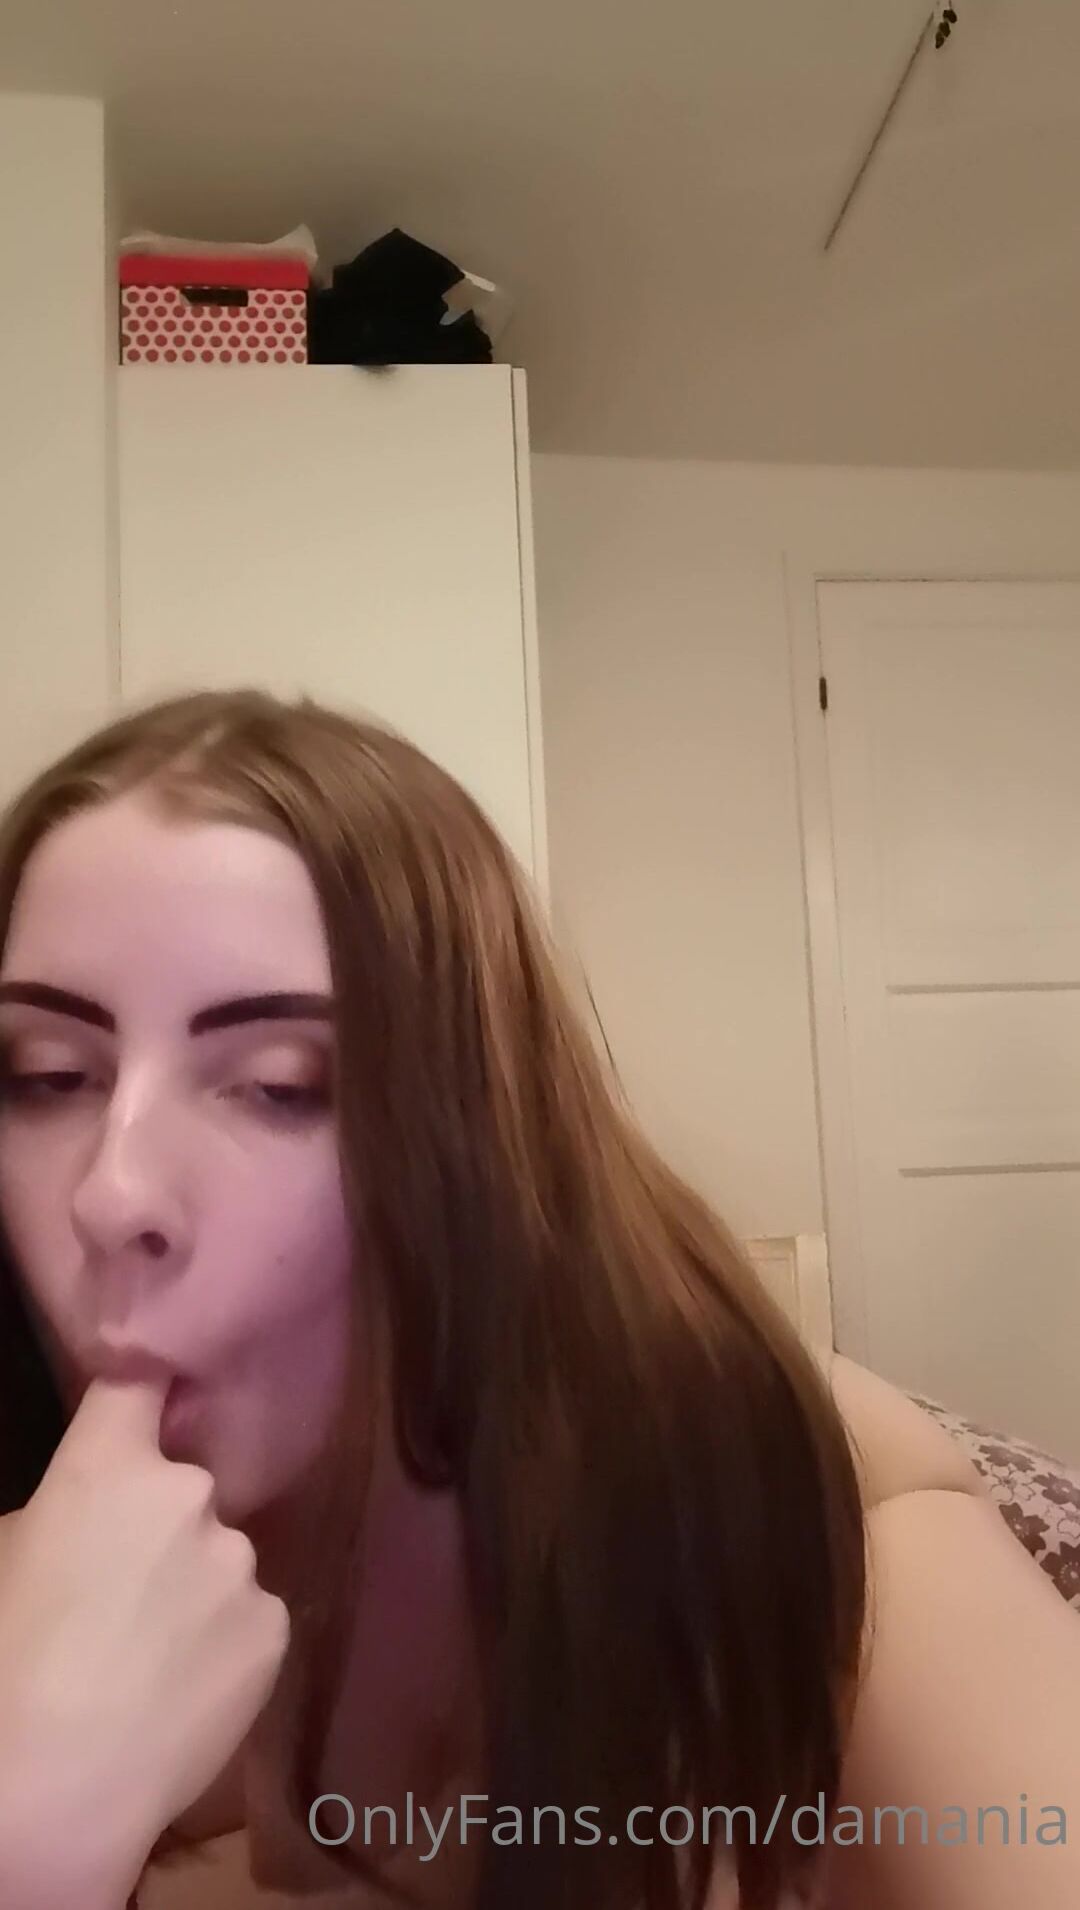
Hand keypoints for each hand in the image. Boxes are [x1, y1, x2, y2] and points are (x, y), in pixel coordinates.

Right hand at [0, 1377, 289, 1904]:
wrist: (56, 1789)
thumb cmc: (6, 1664)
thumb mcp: (3, 1560)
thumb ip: (56, 1517)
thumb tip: (85, 1524)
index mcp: (110, 1468)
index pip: (138, 1383)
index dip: (145, 1386)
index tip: (152, 1394)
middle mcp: (191, 1495)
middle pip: (184, 1490)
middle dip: (161, 1528)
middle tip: (123, 1594)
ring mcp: (241, 1562)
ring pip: (221, 1559)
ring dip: (195, 1589)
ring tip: (151, 1658)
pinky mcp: (274, 1627)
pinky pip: (249, 1617)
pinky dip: (222, 1643)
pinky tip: (184, 1690)